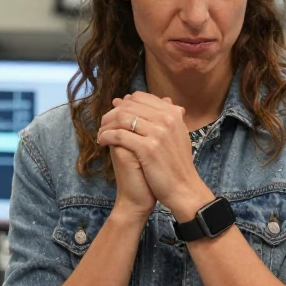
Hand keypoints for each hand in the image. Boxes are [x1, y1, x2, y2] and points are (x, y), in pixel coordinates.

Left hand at [96, 93, 214, 220]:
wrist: (184, 188)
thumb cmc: (176, 163)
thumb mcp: (174, 134)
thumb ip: (157, 116)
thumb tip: (131, 99)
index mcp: (173, 113)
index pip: (141, 97)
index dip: (124, 104)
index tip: (116, 114)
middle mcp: (167, 119)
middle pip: (129, 106)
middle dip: (112, 113)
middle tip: (104, 124)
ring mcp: (158, 133)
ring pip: (122, 118)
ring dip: (107, 125)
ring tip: (101, 133)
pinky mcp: (148, 148)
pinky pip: (119, 135)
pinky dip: (107, 136)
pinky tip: (102, 142)